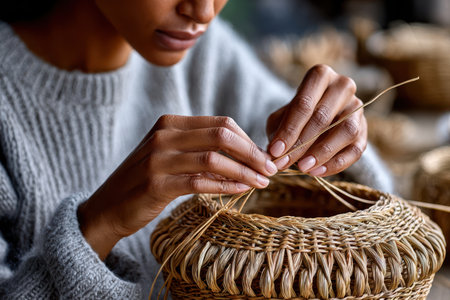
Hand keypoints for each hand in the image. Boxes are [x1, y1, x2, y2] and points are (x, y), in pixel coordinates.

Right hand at [77, 115, 277, 258]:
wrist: (108, 207)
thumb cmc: (145, 181)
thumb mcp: (170, 157)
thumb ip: (200, 151)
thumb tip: (244, 155)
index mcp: (170, 124)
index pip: (221, 123)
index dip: (248, 139)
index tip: (263, 156)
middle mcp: (163, 136)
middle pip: (222, 135)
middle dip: (252, 152)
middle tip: (270, 169)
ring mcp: (158, 159)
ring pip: (214, 159)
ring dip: (244, 171)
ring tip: (261, 182)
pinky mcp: (156, 184)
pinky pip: (200, 182)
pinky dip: (226, 186)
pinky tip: (241, 191)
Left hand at [266, 64, 367, 176]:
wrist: (314, 117)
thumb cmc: (294, 116)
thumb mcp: (279, 119)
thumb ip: (278, 132)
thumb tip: (274, 154)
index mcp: (320, 76)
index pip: (304, 104)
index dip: (288, 130)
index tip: (275, 151)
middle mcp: (342, 86)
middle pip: (323, 117)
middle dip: (301, 144)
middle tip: (284, 163)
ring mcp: (357, 107)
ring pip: (346, 131)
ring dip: (323, 152)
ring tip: (303, 167)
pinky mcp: (365, 129)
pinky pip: (356, 149)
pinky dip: (336, 163)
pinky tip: (317, 172)